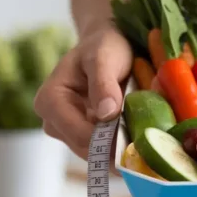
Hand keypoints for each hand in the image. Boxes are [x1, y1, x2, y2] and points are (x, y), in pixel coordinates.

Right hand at [34, 26, 131, 157]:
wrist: (106, 43)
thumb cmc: (104, 46)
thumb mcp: (104, 58)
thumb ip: (103, 83)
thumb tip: (106, 114)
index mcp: (50, 100)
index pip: (78, 134)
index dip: (107, 141)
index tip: (136, 141)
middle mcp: (52, 119)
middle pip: (85, 147)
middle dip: (115, 148)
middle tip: (146, 146)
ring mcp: (65, 129)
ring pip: (93, 152)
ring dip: (118, 149)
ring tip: (143, 141)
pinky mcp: (80, 133)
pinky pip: (100, 148)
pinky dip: (117, 146)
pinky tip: (136, 139)